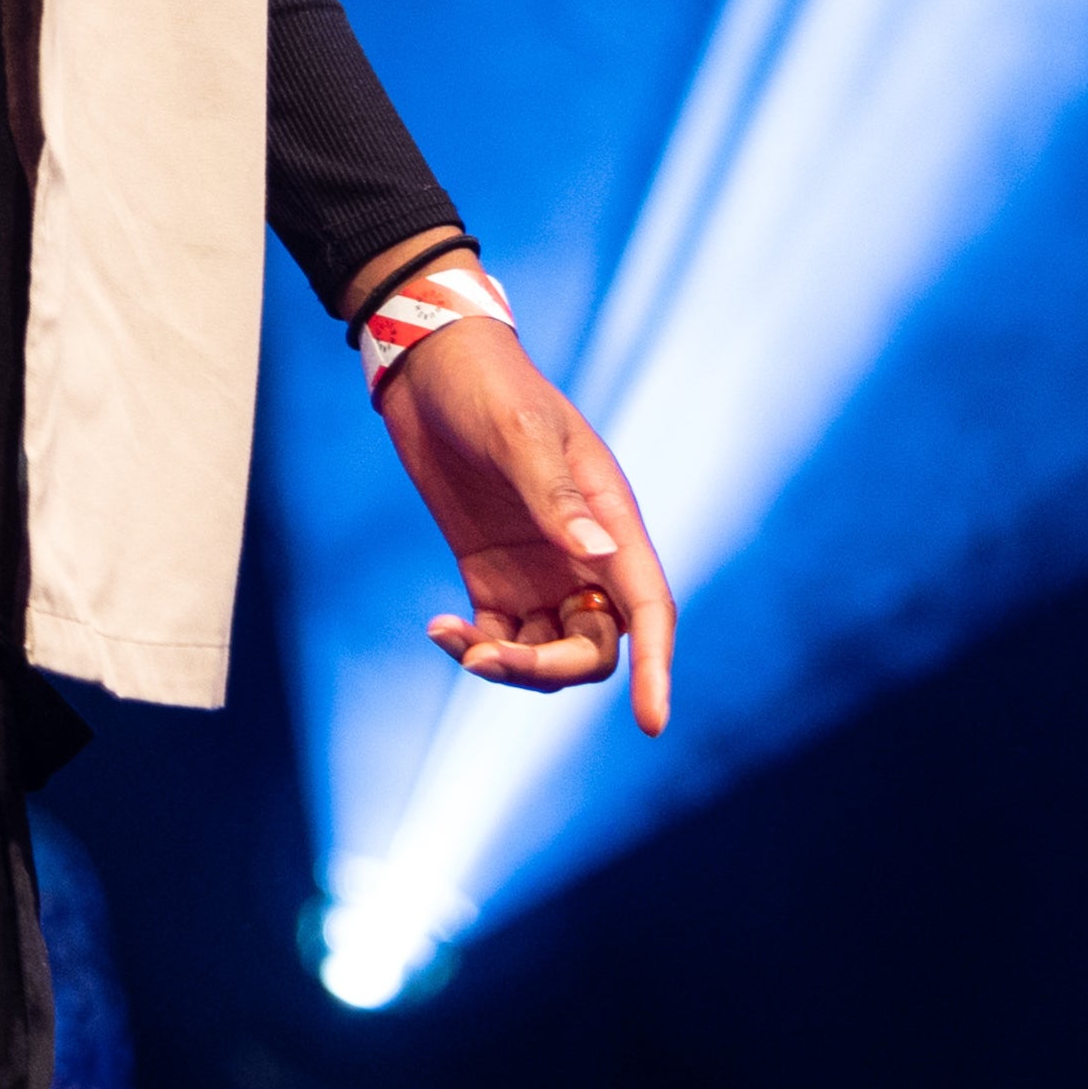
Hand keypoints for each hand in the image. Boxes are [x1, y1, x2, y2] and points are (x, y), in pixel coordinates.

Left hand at [375, 314, 677, 735]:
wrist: (430, 367)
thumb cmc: (487, 386)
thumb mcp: (519, 432)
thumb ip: (556, 497)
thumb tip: (597, 558)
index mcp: (611, 519)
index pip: (649, 607)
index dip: (657, 666)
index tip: (651, 722)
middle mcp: (583, 553)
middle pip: (595, 645)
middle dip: (552, 667)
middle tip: (490, 657)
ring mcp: (538, 568)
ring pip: (548, 651)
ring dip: (511, 665)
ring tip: (455, 639)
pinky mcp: (492, 573)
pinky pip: (500, 634)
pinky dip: (475, 648)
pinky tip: (439, 629)